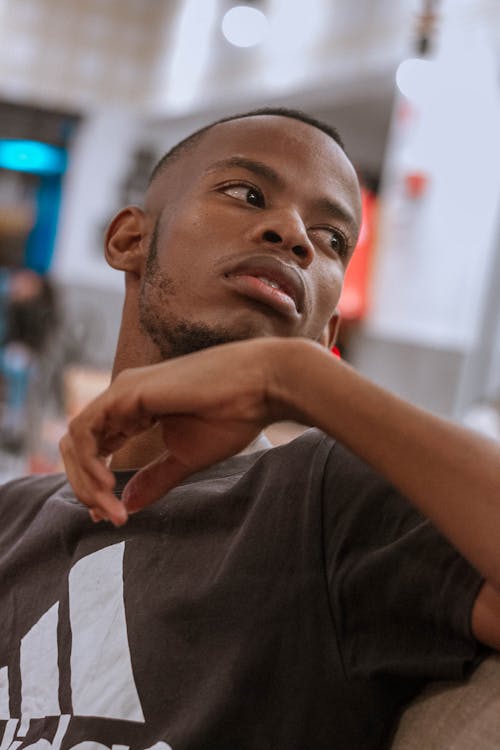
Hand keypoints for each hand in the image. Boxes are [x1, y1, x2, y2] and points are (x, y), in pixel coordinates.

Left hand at [60, 339, 285, 525]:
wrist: (260, 385)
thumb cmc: (232, 415)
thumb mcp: (186, 457)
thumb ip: (154, 478)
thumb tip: (128, 505)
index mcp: (134, 409)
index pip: (97, 447)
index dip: (94, 483)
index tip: (109, 515)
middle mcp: (122, 398)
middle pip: (79, 446)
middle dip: (85, 486)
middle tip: (105, 517)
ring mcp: (122, 392)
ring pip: (76, 439)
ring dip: (85, 479)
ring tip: (107, 507)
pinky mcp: (126, 392)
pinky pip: (85, 431)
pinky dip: (89, 462)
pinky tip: (108, 484)